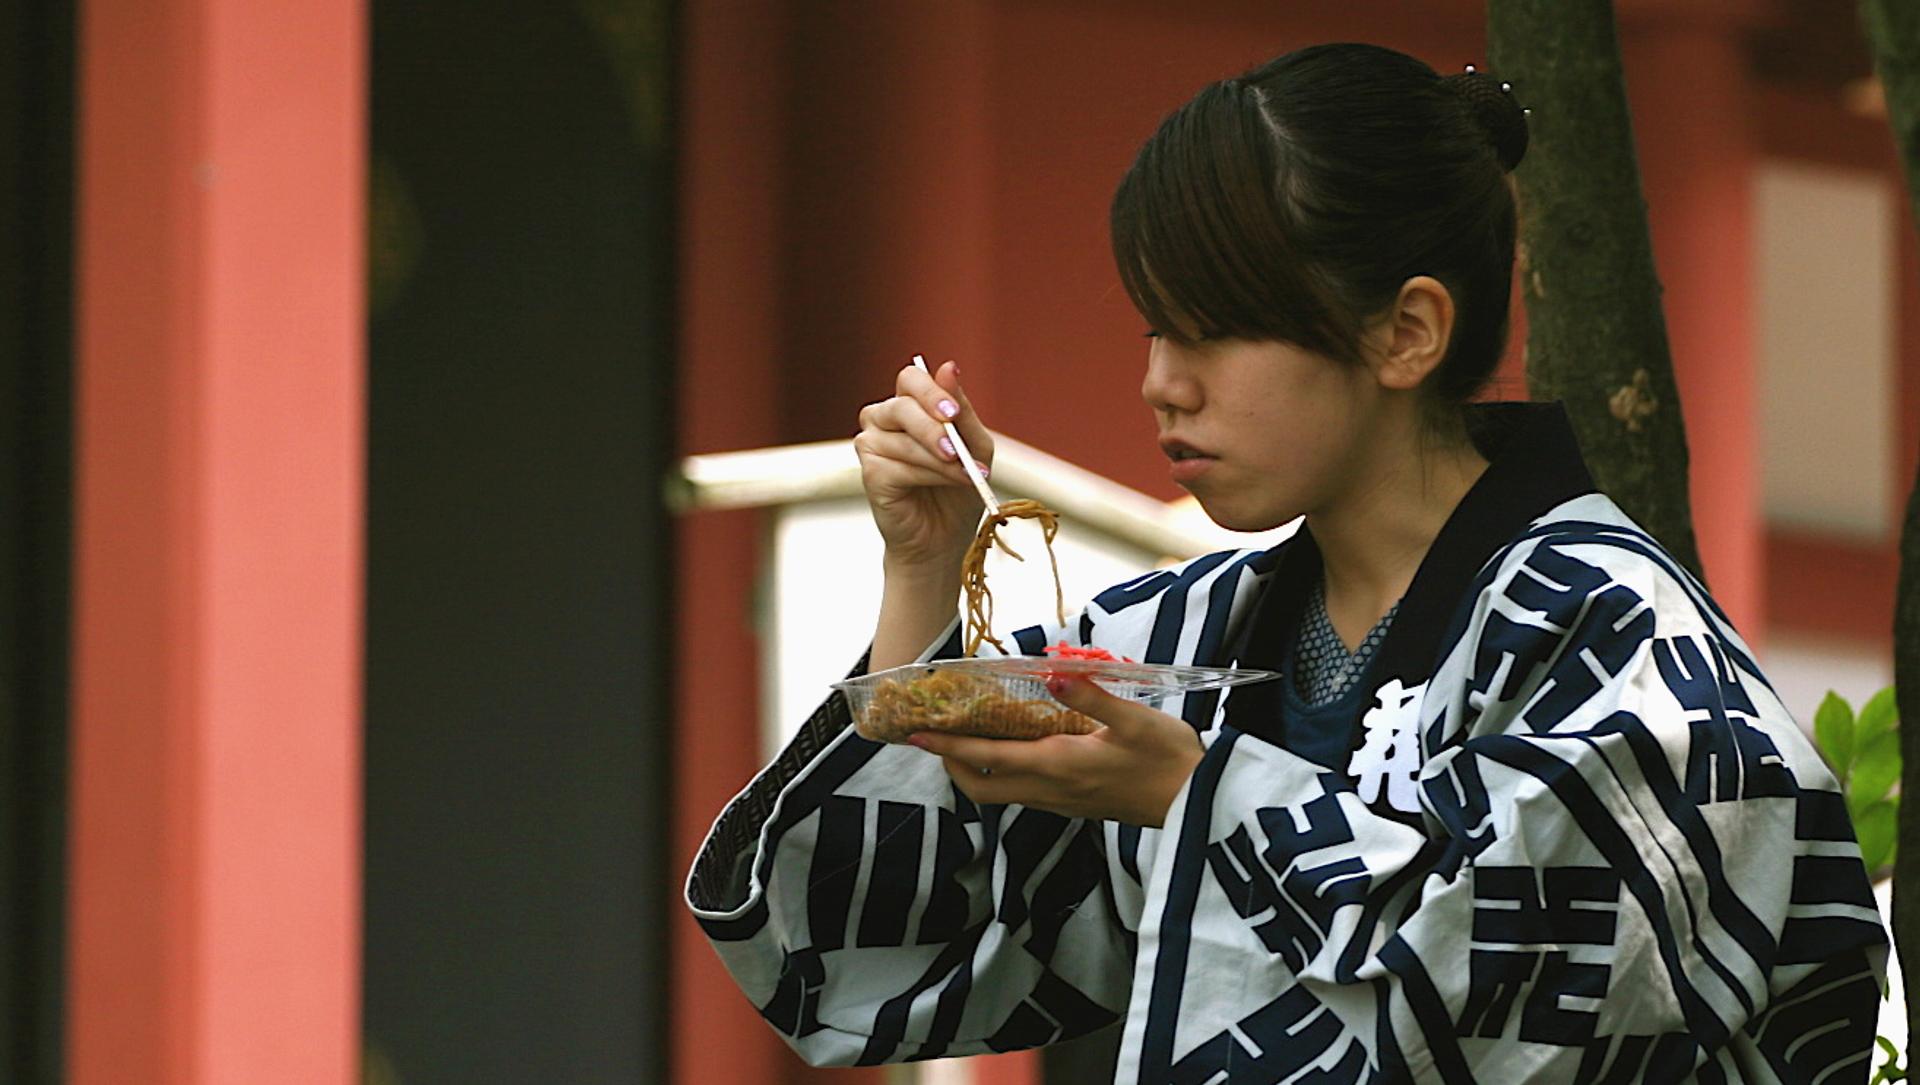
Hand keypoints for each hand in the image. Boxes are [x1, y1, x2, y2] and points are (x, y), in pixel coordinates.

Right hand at [854, 360, 993, 571]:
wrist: (945, 537)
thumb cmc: (958, 489)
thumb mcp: (974, 446)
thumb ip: (962, 410)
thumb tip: (948, 367)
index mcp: (908, 405)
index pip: (910, 379)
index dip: (931, 392)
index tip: (954, 412)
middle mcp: (883, 420)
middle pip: (901, 406)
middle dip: (933, 427)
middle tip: (957, 450)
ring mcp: (871, 445)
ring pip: (904, 440)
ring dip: (940, 460)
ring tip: (967, 476)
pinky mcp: (870, 473)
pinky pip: (898, 466)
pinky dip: (928, 475)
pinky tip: (945, 485)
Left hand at [906, 675, 1204, 826]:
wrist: (1198, 804)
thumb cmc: (1169, 759)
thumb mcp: (1135, 719)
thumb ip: (1091, 695)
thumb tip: (1051, 671)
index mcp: (1058, 766)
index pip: (986, 760)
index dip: (947, 748)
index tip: (915, 735)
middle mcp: (1052, 790)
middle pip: (982, 788)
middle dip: (952, 765)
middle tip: (938, 735)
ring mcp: (1063, 802)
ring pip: (1002, 794)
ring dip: (977, 770)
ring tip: (969, 735)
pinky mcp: (1076, 805)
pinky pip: (1025, 793)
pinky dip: (1005, 772)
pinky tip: (1016, 746)